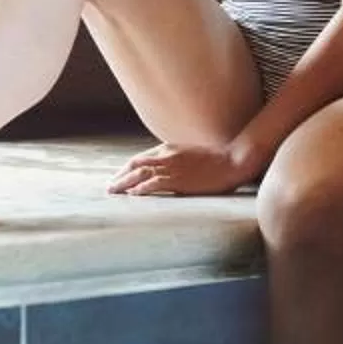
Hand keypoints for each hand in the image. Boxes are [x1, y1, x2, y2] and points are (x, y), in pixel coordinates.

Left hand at [109, 137, 261, 196]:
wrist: (232, 160)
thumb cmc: (216, 159)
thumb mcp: (190, 154)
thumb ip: (175, 159)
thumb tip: (165, 169)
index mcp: (168, 148)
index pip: (141, 158)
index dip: (127, 168)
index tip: (119, 177)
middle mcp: (166, 156)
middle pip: (135, 164)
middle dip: (120, 176)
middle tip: (110, 187)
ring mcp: (172, 167)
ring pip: (140, 173)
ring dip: (124, 183)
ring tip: (114, 191)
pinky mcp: (179, 179)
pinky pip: (154, 184)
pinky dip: (141, 189)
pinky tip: (133, 195)